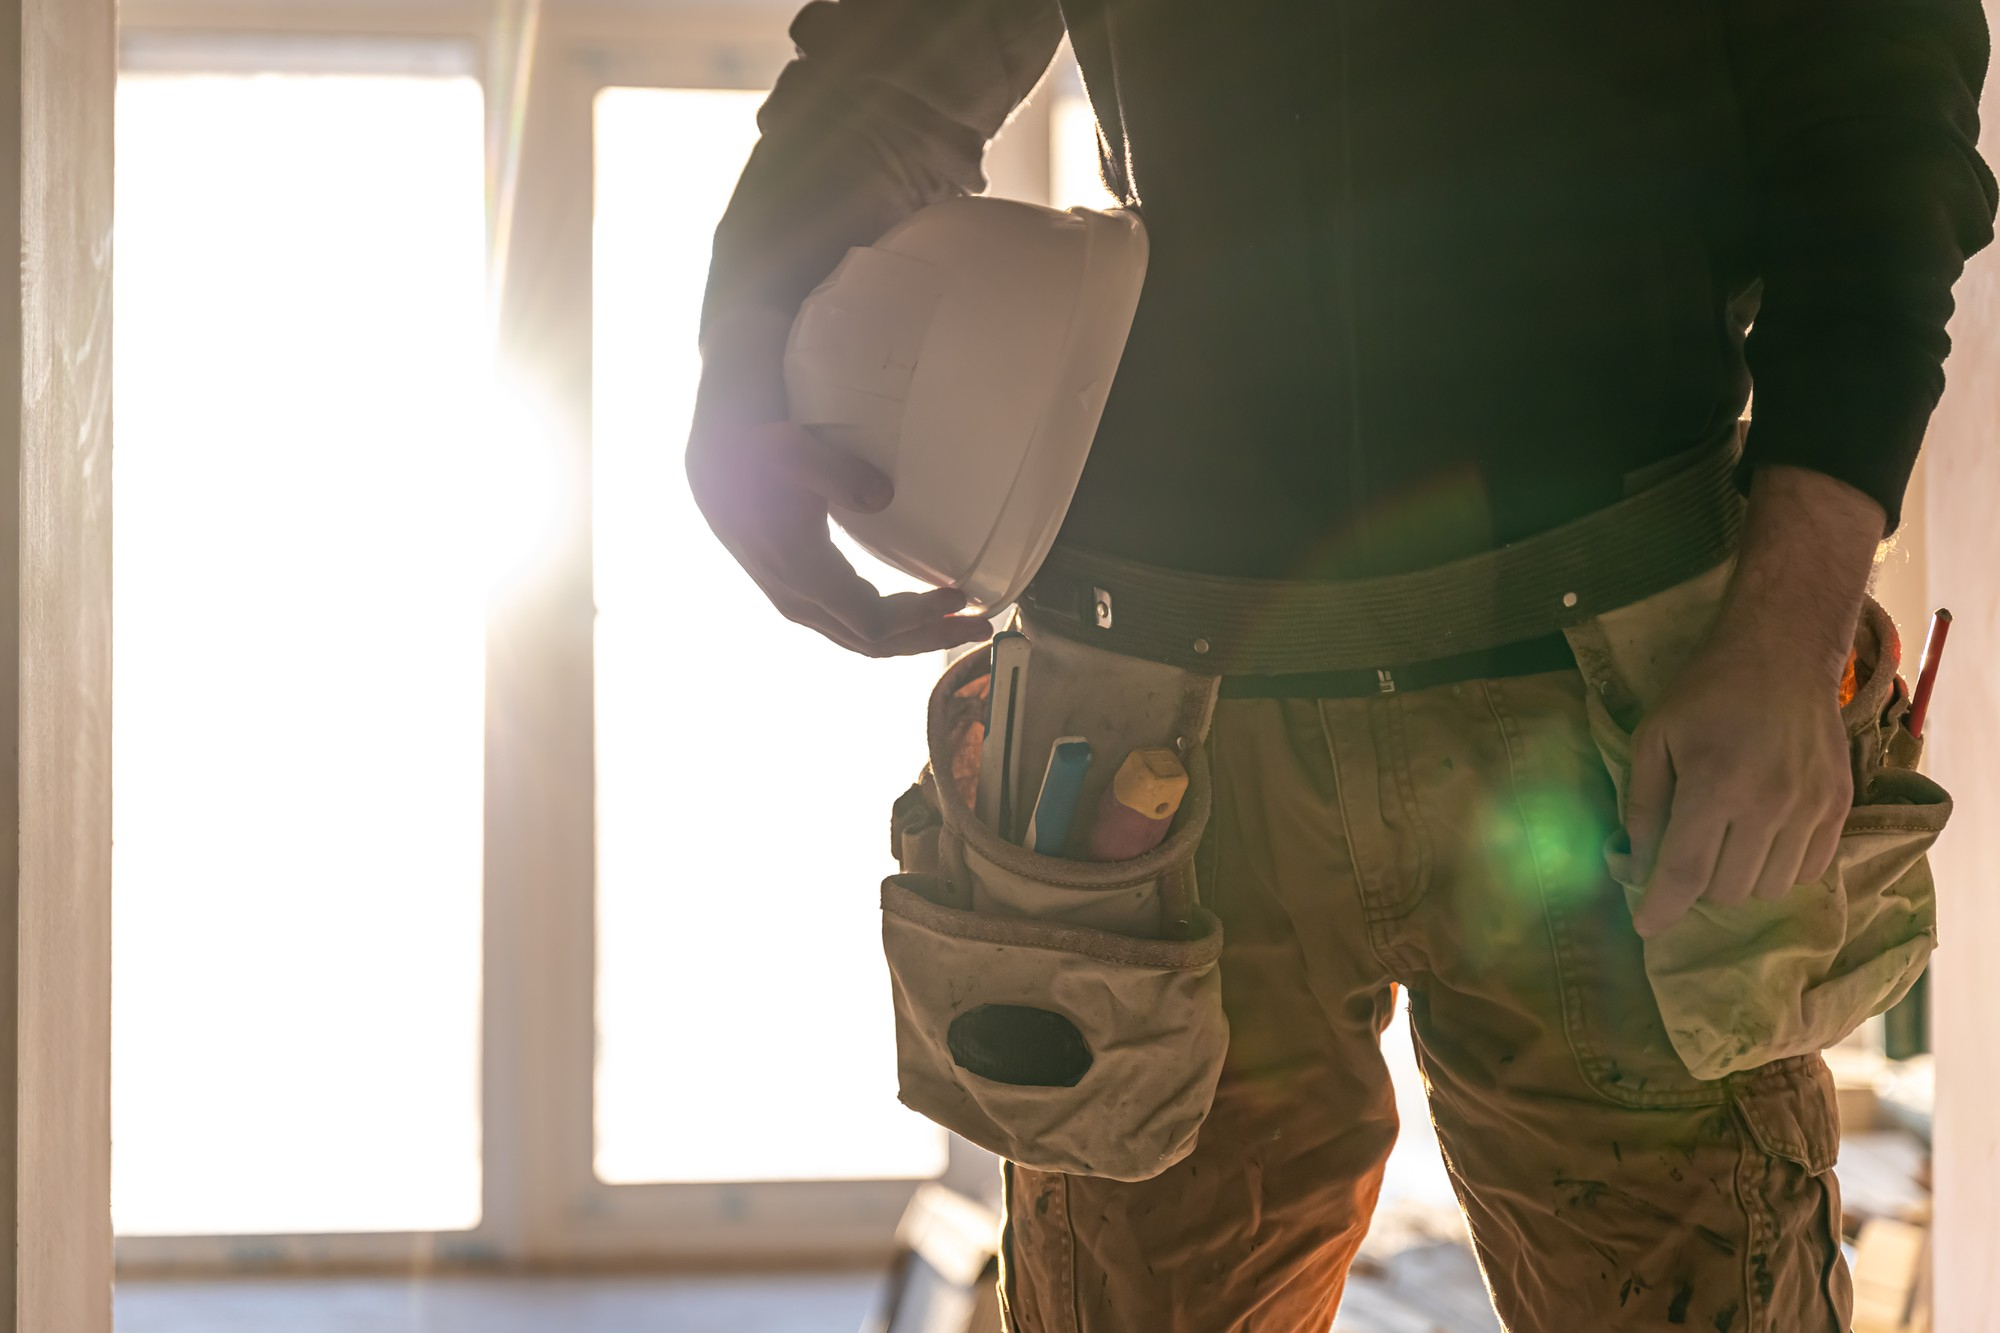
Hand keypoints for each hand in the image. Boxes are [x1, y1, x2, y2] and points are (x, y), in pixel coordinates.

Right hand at [687, 310, 993, 658]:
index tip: (960, 593)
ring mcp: (797, 603)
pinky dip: (891, 628)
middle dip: (930, 637)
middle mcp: (799, 600)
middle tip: (983, 625)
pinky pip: (851, 626)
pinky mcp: (801, 595)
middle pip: (873, 643)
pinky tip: (919, 612)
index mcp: (801, 573)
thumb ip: (838, 474)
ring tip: (961, 622)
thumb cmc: (758, 454)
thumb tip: (884, 495)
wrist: (716, 465)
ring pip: (862, 641)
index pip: (872, 621)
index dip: (920, 617)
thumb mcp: (794, 452)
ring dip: (915, 636)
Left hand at [1624, 631, 1850, 936]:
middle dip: (1696, 886)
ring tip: (1725, 843)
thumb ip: (1641, 805)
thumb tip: (1636, 864)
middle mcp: (1768, 804)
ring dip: (1739, 879)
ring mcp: (1810, 808)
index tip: (1645, 927)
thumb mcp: (1654, 738)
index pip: (1685, 873)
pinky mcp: (1839, 807)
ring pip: (1769, 888)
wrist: (1783, 654)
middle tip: (1687, 853)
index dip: (1661, 908)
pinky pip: (1808, 871)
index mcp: (1715, 786)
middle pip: (1727, 889)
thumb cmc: (1707, 693)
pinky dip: (1778, 869)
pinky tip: (1761, 840)